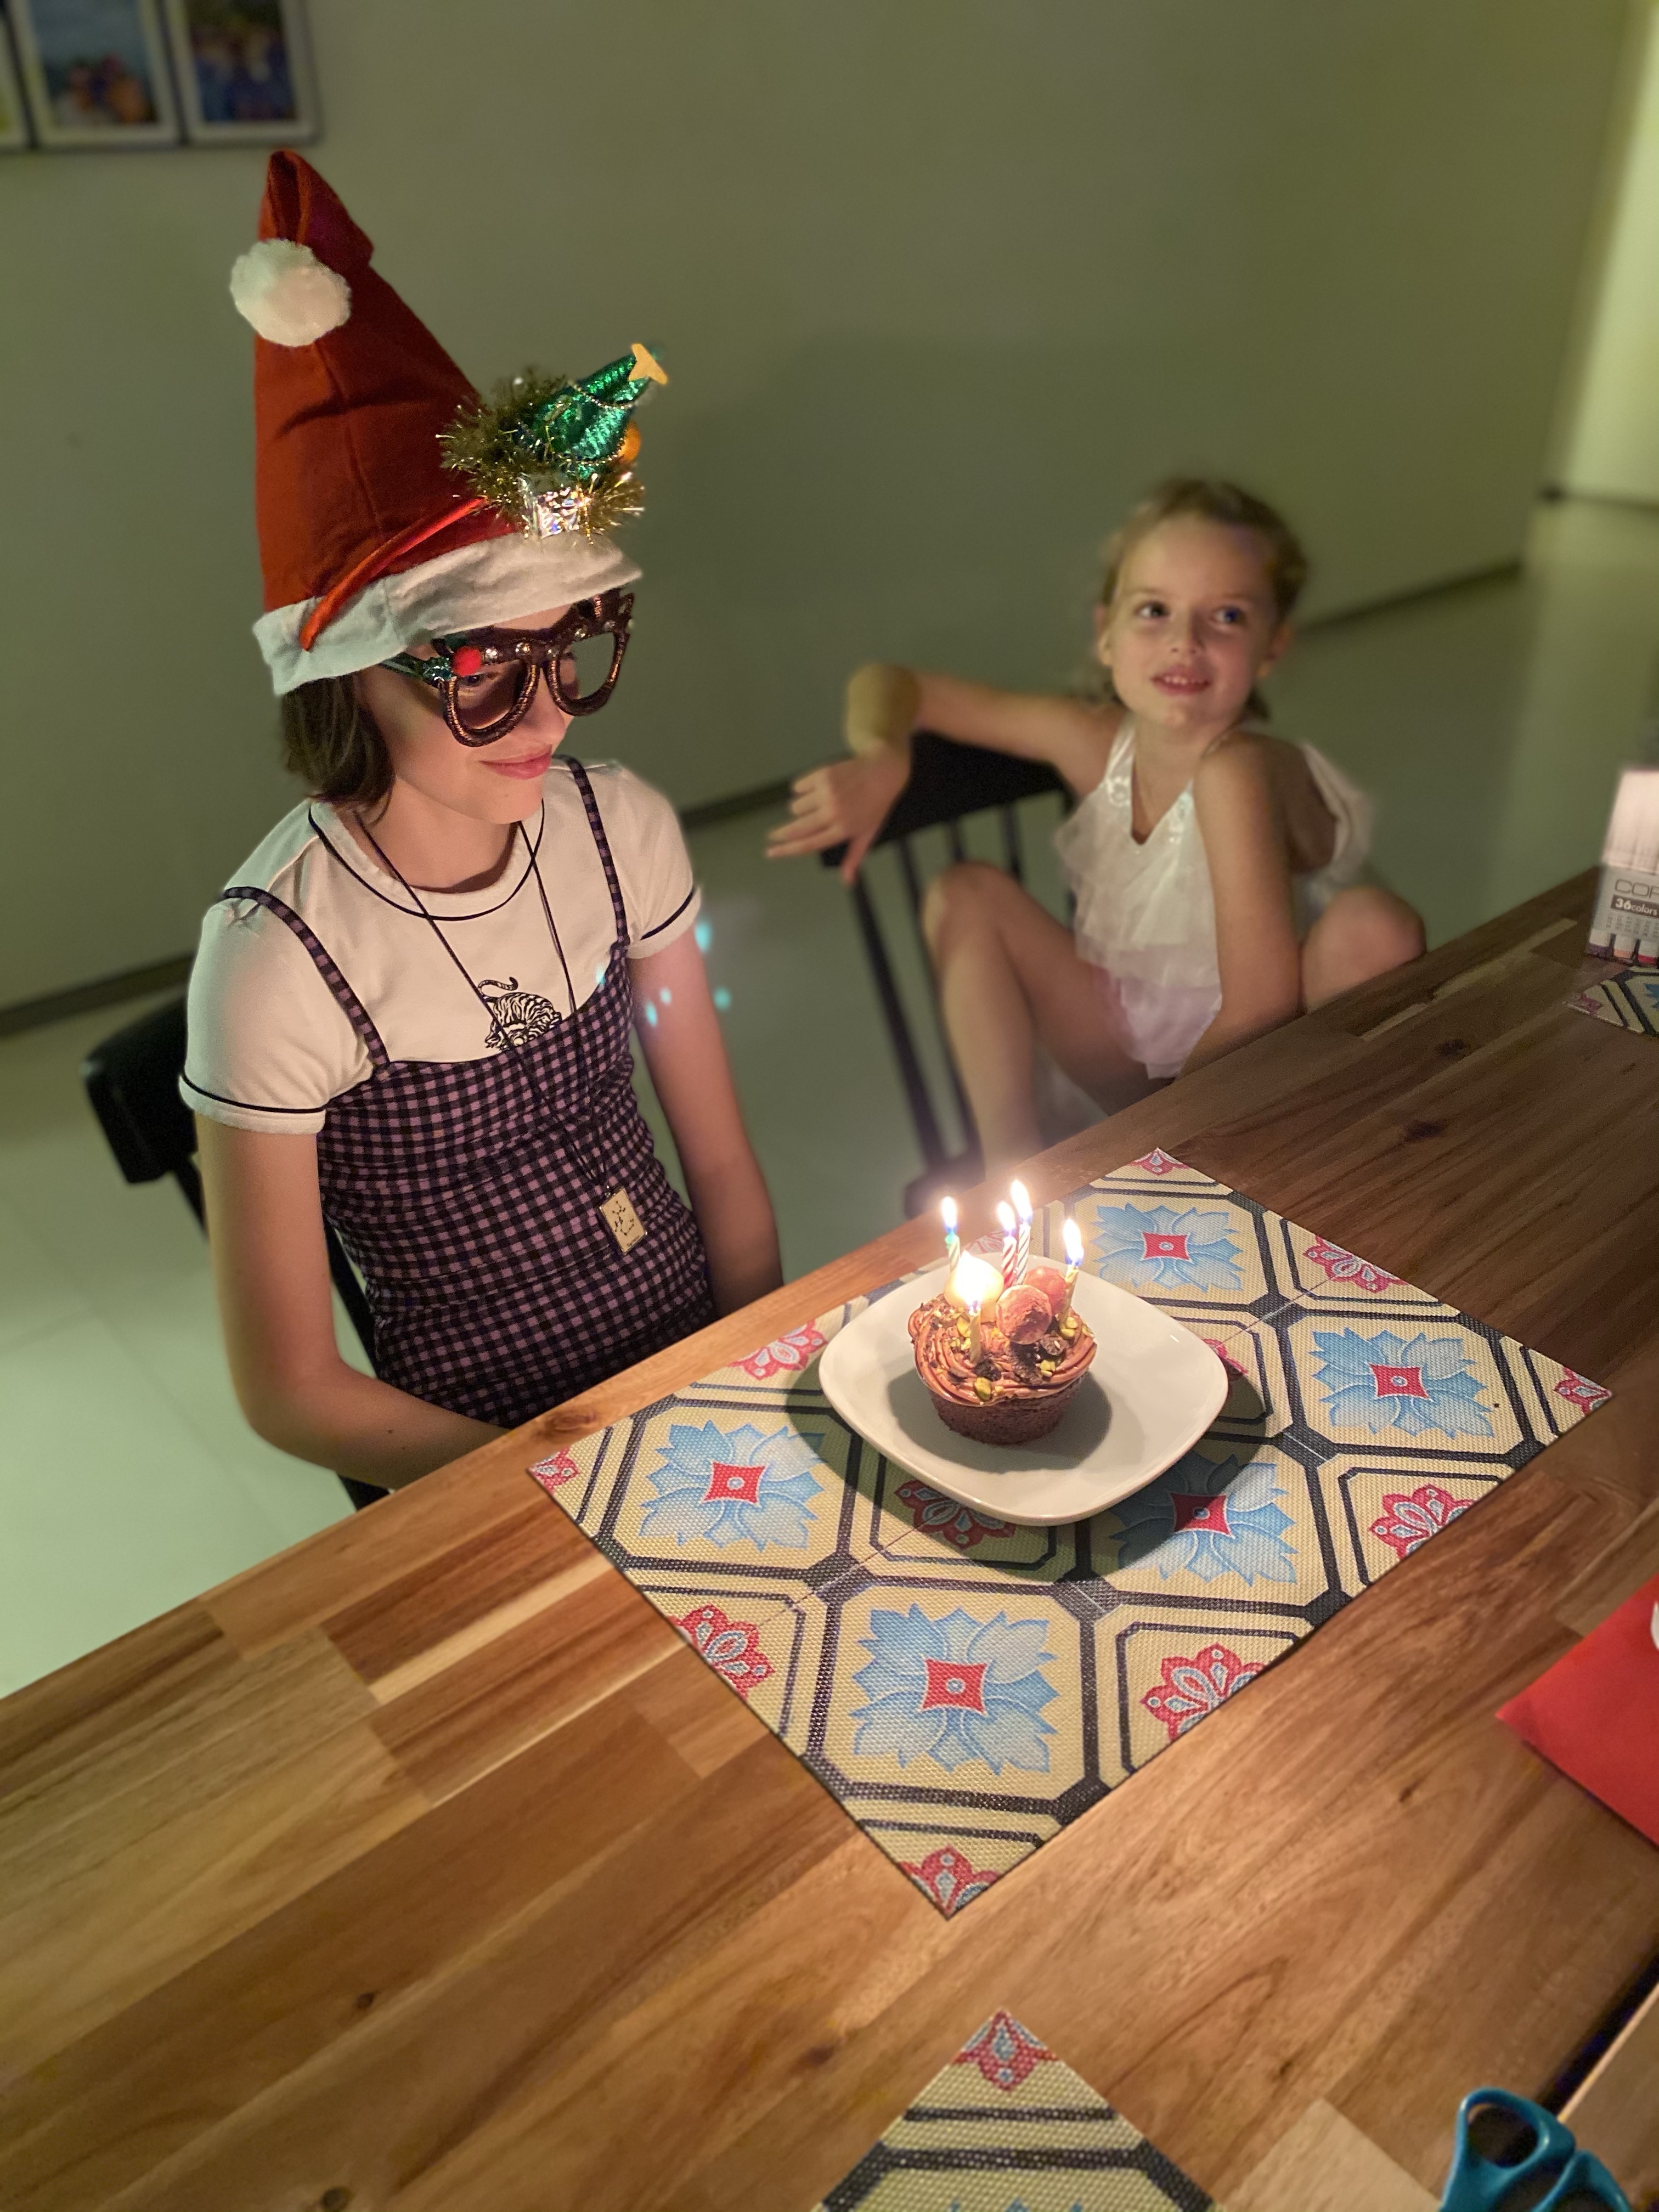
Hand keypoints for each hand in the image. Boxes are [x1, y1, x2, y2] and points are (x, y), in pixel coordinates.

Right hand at [764, 751, 908, 881]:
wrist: (882, 772)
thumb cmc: (876, 805)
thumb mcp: (868, 834)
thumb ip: (854, 858)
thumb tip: (847, 882)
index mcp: (842, 830)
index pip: (807, 845)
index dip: (786, 850)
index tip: (770, 852)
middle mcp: (832, 813)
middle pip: (796, 828)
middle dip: (781, 833)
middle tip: (772, 835)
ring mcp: (826, 793)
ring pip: (796, 806)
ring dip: (800, 807)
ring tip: (816, 803)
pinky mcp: (822, 776)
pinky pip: (798, 786)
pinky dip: (802, 789)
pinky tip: (816, 788)